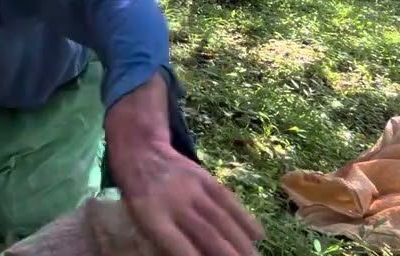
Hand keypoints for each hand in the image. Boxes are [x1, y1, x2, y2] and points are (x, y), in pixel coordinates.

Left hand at [104, 71, 263, 255]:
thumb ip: (170, 240)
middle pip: (208, 235)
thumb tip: (199, 254)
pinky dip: (245, 218)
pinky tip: (258, 234)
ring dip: (242, 243)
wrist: (142, 153)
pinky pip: (228, 200)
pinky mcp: (205, 177)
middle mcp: (172, 203)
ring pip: (222, 219)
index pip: (179, 246)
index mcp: (152, 219)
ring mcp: (191, 189)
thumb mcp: (144, 221)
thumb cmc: (142, 199)